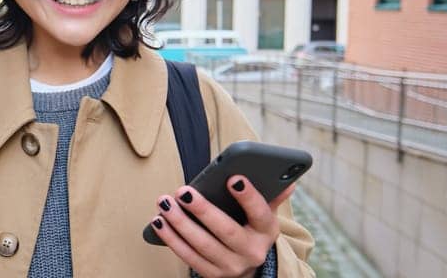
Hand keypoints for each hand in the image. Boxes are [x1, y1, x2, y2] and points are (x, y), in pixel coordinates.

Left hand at [149, 178, 294, 277]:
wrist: (249, 268)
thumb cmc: (251, 230)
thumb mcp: (265, 216)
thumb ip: (271, 197)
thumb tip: (288, 181)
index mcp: (267, 231)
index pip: (260, 213)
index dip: (248, 196)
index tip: (233, 178)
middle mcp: (252, 251)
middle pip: (226, 230)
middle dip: (203, 210)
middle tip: (183, 191)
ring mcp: (231, 266)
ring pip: (203, 245)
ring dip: (180, 223)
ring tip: (165, 203)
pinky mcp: (212, 275)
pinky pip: (188, 257)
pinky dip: (171, 239)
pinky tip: (159, 222)